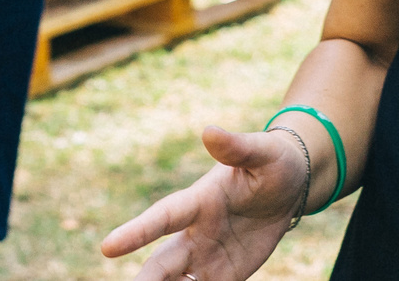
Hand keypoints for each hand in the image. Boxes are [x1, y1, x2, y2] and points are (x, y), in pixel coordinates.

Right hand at [100, 125, 310, 278]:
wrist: (291, 187)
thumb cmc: (274, 162)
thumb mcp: (262, 152)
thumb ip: (236, 147)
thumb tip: (209, 131)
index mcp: (200, 200)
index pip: (163, 218)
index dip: (136, 232)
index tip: (107, 248)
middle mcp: (197, 232)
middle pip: (164, 262)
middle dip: (147, 280)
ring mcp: (209, 256)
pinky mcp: (225, 274)